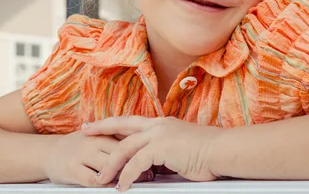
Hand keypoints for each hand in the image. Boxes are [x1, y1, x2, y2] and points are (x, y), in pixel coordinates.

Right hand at [42, 130, 154, 186]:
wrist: (48, 152)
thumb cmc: (78, 146)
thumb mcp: (97, 138)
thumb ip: (117, 141)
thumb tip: (144, 147)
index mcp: (101, 132)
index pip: (126, 138)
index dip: (142, 149)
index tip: (155, 157)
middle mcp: (92, 141)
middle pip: (121, 152)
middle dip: (137, 163)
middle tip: (151, 173)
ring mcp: (82, 155)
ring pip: (110, 166)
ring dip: (125, 175)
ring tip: (137, 182)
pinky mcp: (73, 169)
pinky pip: (94, 180)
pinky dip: (106, 185)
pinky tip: (114, 188)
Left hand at [82, 116, 221, 190]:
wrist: (223, 151)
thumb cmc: (208, 154)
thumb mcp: (181, 152)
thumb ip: (164, 156)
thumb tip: (154, 168)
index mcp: (162, 124)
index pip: (132, 121)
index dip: (115, 123)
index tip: (100, 123)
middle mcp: (158, 125)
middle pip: (122, 125)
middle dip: (101, 127)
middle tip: (85, 131)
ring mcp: (159, 134)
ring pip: (125, 147)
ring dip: (111, 165)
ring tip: (101, 179)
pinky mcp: (161, 147)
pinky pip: (136, 163)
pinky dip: (127, 176)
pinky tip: (122, 186)